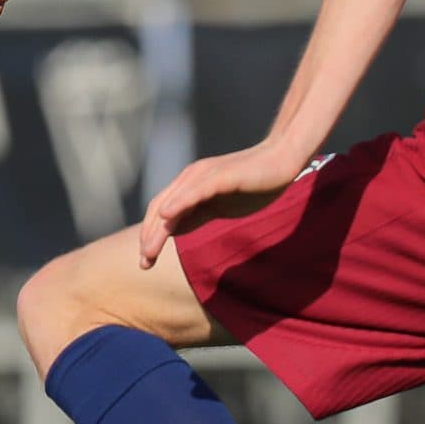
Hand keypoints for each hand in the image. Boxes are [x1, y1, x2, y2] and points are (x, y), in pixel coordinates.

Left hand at [138, 141, 307, 268]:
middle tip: (144, 263)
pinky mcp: (221, 175)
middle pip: (160, 209)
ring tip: (149, 250)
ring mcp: (204, 175)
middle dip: (149, 237)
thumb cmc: (252, 184)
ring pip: (173, 202)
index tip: (145, 262)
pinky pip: (196, 190)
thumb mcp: (218, 206)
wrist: (280, 161)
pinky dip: (180, 202)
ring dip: (158, 228)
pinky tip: (168, 215)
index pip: (161, 212)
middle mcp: (191, 178)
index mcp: (189, 186)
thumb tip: (172, 230)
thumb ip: (195, 214)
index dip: (150, 236)